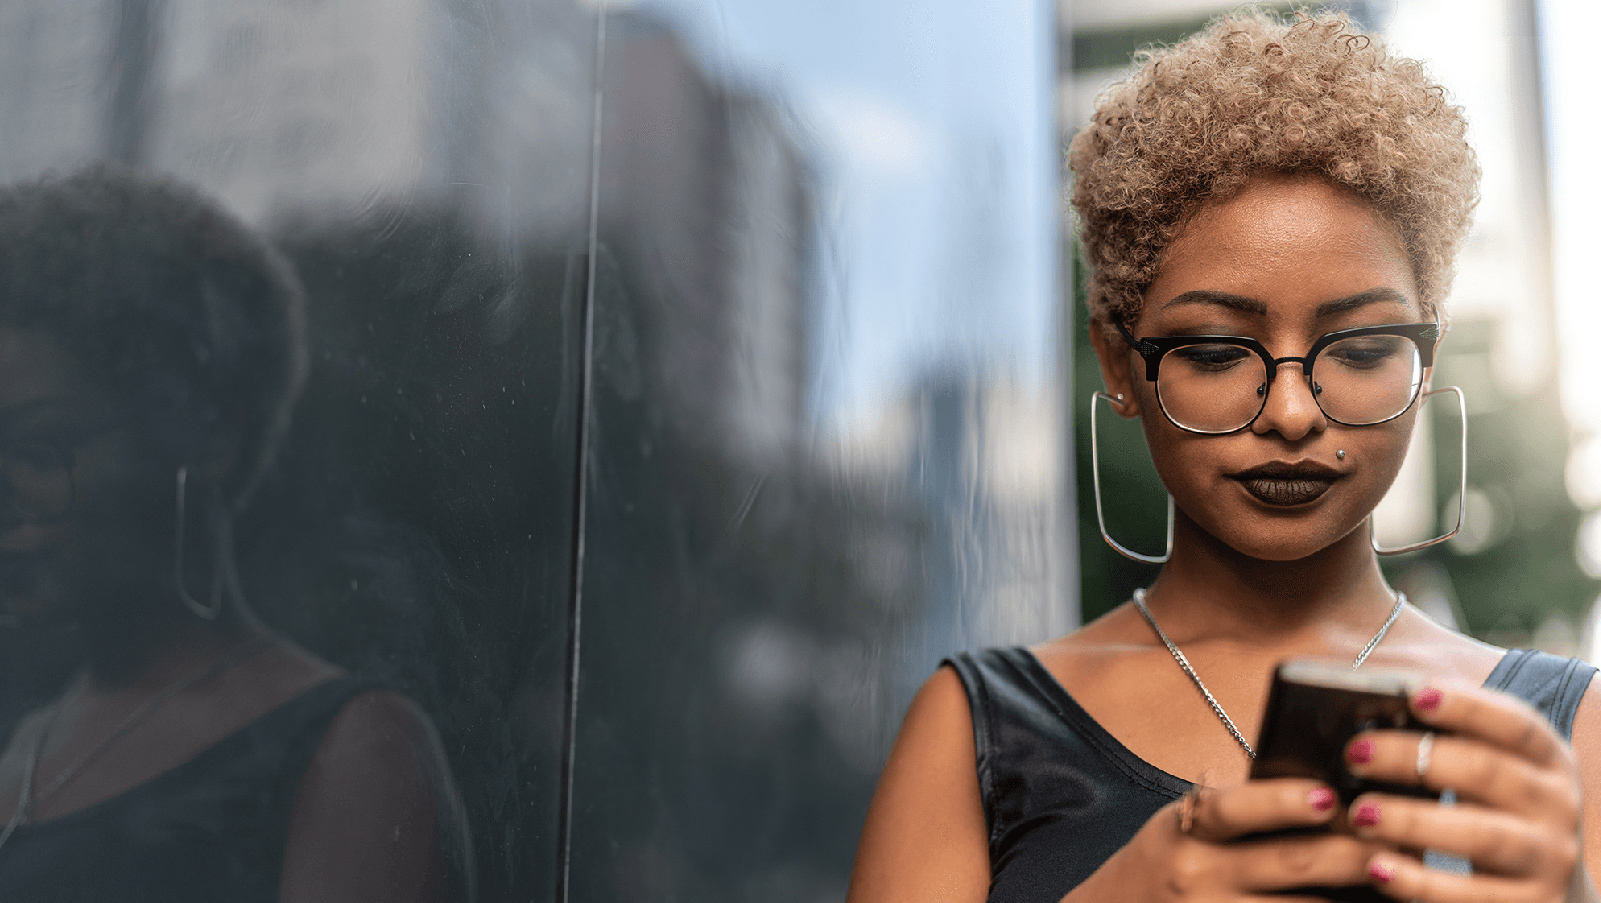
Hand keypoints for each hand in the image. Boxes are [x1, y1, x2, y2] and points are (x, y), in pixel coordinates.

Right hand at [1066, 778, 1380, 901]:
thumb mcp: (1183, 829)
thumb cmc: (1165, 865)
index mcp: (1184, 831)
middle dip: (1351, 855)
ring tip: (1402, 887)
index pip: (1234, 808)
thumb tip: (1330, 800)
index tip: (1331, 796)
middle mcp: (1194, 876)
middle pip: (1287, 864)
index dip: (1283, 801)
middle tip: (1401, 847)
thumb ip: (1238, 816)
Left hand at [1342, 683, 1592, 901]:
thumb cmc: (1497, 811)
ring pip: (1480, 836)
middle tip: (1355, 754)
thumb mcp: (1494, 770)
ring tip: (1359, 814)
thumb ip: (1451, 737)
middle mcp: (1556, 805)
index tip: (1415, 695)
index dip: (1467, 706)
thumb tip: (1378, 694)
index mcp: (1548, 759)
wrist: (1551, 889)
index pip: (1515, 724)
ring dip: (1413, 822)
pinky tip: (1378, 867)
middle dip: (1413, 759)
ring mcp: (1548, 858)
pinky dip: (1421, 882)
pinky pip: (1472, 896)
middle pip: (1486, 772)